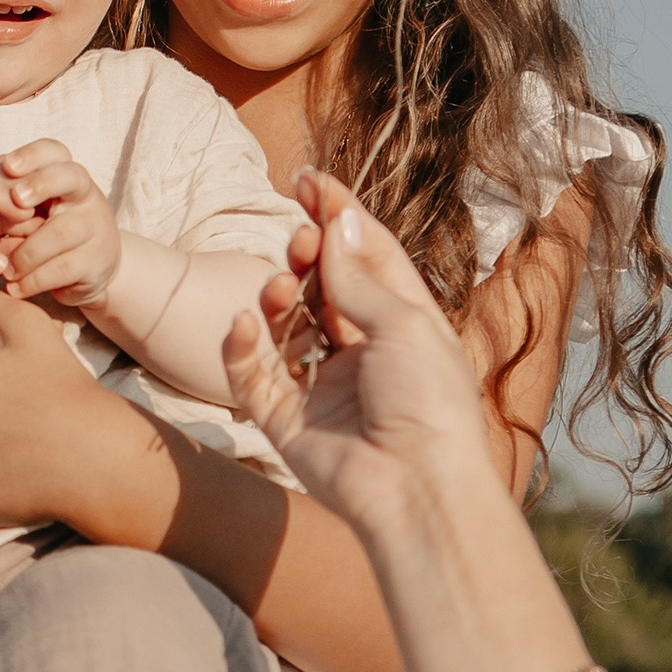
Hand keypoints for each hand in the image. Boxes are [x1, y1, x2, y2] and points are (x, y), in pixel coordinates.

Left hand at [0, 140, 123, 309]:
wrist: (92, 271)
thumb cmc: (52, 233)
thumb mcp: (37, 211)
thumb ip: (15, 193)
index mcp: (67, 177)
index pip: (54, 152)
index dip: (31, 155)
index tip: (6, 166)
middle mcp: (87, 196)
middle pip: (69, 177)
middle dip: (40, 184)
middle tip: (16, 199)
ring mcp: (96, 228)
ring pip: (58, 233)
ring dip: (25, 253)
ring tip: (4, 269)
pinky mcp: (97, 262)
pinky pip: (60, 269)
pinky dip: (32, 281)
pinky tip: (15, 288)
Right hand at [221, 173, 494, 532]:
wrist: (416, 490)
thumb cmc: (430, 404)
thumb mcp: (405, 324)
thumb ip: (361, 278)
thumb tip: (337, 225)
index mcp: (403, 324)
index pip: (366, 257)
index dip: (338, 217)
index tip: (307, 180)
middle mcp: (362, 352)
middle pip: (322, 287)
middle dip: (305, 255)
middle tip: (297, 237)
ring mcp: (322, 387)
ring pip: (285, 326)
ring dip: (277, 298)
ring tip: (279, 291)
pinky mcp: (286, 421)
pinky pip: (252, 376)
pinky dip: (241, 347)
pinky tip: (243, 323)